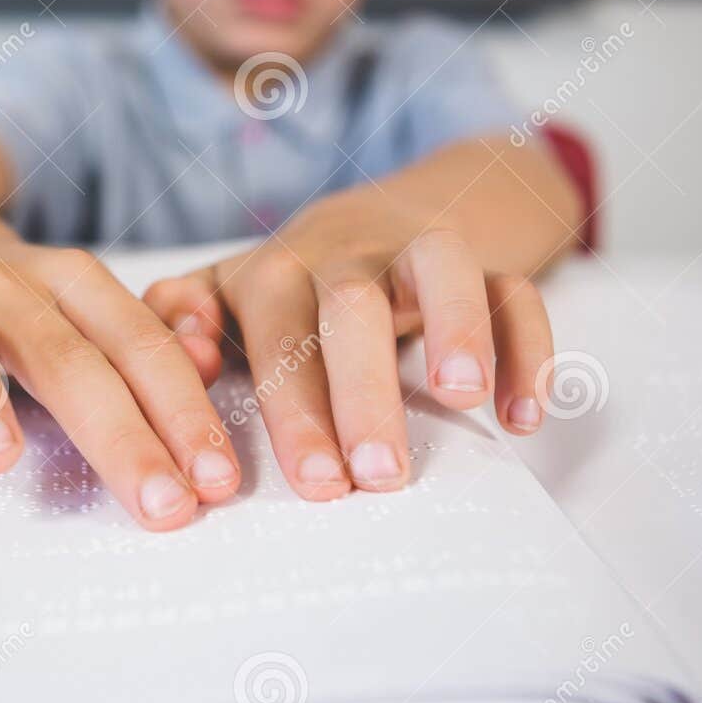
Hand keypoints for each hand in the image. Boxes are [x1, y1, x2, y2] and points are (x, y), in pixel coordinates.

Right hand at [0, 229, 239, 530]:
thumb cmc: (21, 305)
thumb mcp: (86, 310)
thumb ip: (145, 342)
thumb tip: (209, 363)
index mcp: (73, 281)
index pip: (138, 346)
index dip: (183, 411)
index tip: (218, 481)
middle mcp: (5, 283)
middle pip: (65, 356)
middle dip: (119, 435)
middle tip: (162, 504)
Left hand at [142, 191, 553, 499]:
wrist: (377, 218)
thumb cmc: (289, 288)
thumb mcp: (226, 300)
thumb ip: (184, 319)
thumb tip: (174, 351)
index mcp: (274, 274)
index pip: (276, 336)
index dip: (292, 409)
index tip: (316, 484)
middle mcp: (344, 255)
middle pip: (350, 304)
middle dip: (362, 390)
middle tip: (377, 474)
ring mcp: (416, 251)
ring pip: (439, 265)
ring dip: (453, 327)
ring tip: (460, 400)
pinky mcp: (484, 262)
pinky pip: (514, 288)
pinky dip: (527, 344)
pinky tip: (525, 415)